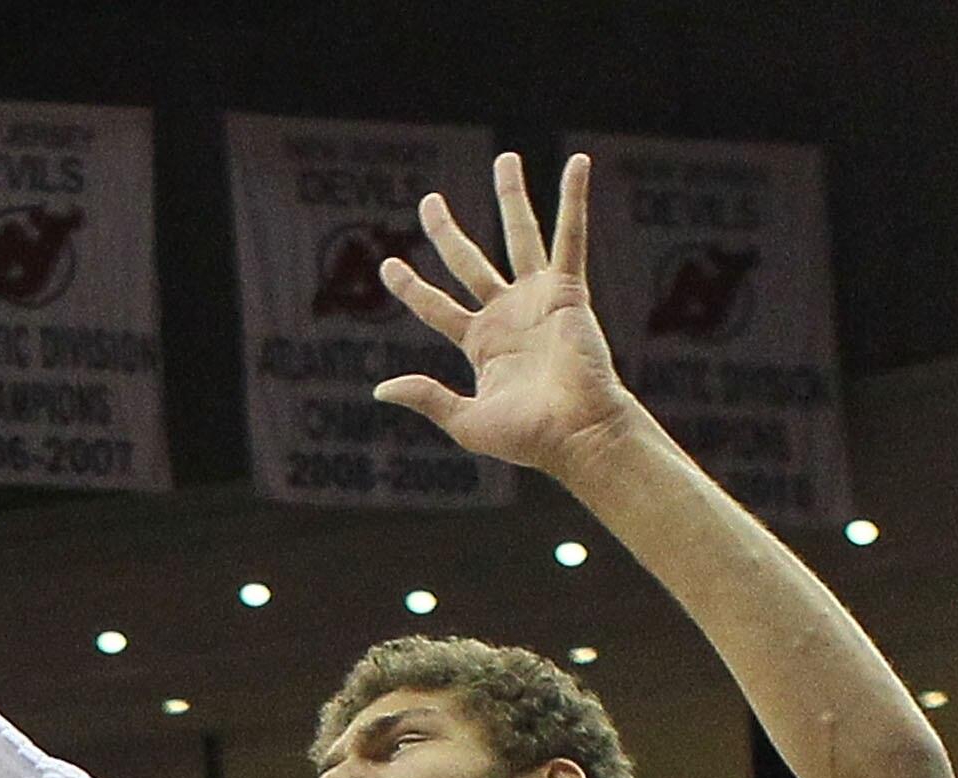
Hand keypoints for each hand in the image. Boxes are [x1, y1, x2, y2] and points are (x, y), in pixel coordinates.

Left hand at [373, 152, 640, 480]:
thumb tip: (381, 389)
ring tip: (505, 158)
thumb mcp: (466, 421)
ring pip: (519, 237)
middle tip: (428, 202)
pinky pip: (571, 236)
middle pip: (468, 263)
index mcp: (480, 345)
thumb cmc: (527, 438)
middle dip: (447, 233)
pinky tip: (577, 162)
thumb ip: (427, 398)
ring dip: (511, 198)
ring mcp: (537, 300)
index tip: (388, 264)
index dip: (412, 287)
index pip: (436, 307)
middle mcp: (507, 315)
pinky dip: (574, 198)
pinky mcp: (568, 290)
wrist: (576, 434)